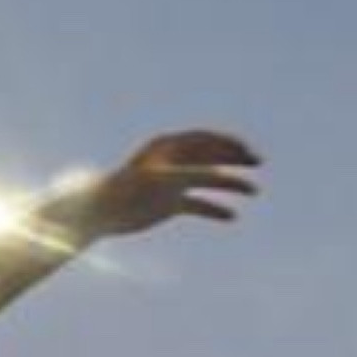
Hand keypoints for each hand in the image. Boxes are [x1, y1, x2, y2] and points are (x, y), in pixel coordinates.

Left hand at [85, 131, 262, 237]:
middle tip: (258, 163)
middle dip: (235, 158)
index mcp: (167, 147)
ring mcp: (170, 183)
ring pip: (207, 179)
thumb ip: (192, 176)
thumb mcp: (163, 181)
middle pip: (210, 155)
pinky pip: (196, 204)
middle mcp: (171, 162)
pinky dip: (213, 209)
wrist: (98, 212)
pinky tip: (232, 217)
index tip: (248, 151)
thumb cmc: (126, 191)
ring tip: (253, 191)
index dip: (228, 143)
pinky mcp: (167, 204)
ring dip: (229, 184)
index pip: (204, 139)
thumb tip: (220, 175)